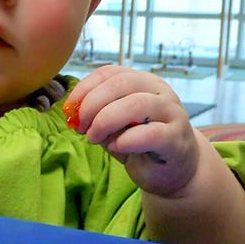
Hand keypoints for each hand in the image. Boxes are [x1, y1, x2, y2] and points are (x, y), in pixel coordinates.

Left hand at [62, 65, 200, 196]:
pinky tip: (117, 148)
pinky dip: (125, 141)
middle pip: (120, 84)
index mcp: (142, 81)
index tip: (69, 110)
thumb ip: (97, 114)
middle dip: (91, 105)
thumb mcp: (113, 125)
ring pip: (135, 104)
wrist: (173, 171)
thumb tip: (73, 112)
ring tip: (95, 138)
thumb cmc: (140, 144)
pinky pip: (149, 133)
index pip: (109, 72)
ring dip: (105, 122)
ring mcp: (171, 113)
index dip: (83, 89)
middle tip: (81, 128)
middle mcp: (159, 91)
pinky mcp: (176, 138)